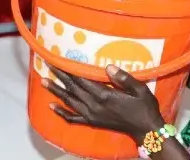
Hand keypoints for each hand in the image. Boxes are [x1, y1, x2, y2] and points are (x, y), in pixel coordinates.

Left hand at [45, 64, 165, 140]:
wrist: (145, 129)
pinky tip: (52, 106)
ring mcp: (91, 115)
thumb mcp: (139, 89)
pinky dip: (61, 112)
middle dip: (60, 76)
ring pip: (69, 101)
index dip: (70, 69)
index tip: (60, 59)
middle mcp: (94, 105)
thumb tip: (108, 66)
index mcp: (105, 95)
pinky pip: (73, 118)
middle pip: (73, 88)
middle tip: (48, 64)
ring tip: (44, 81)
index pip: (82, 79)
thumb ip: (124, 78)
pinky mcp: (92, 122)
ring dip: (56, 91)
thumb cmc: (144, 107)